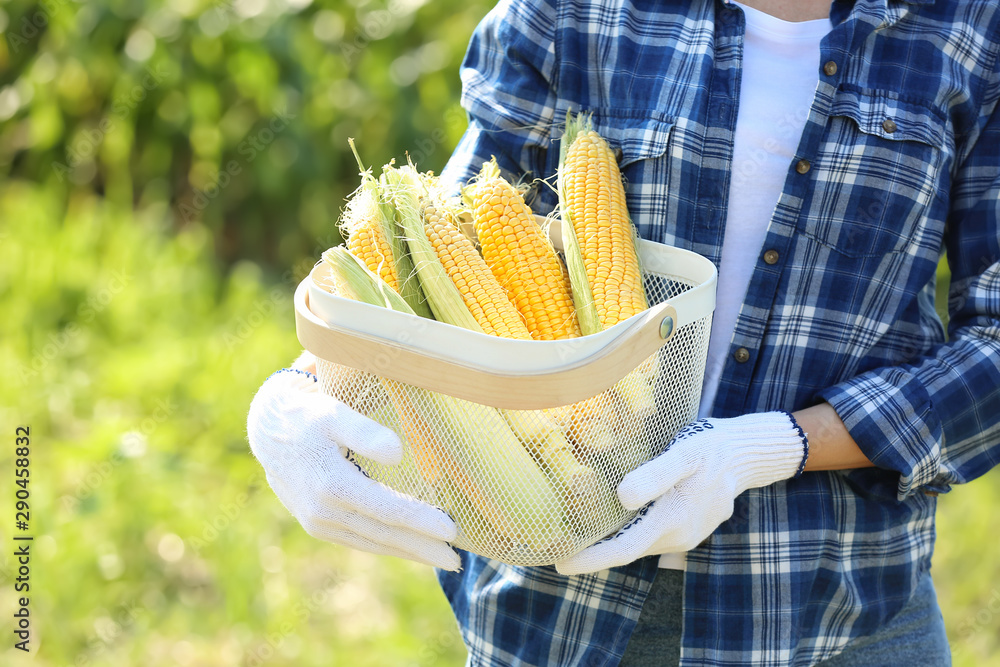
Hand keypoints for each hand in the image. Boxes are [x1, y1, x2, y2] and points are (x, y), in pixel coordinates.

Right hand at [247, 366, 459, 569]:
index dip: (421, 522)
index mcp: (331, 484)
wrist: (268, 432)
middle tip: (457, 560)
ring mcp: (319, 523)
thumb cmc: (308, 416)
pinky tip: (408, 549)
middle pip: (384, 535)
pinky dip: (387, 547)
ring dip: (409, 553)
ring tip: (442, 559)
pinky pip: (359, 541)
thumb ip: (365, 431)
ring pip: (373, 543)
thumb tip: (397, 454)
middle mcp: (324, 511)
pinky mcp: (318, 526)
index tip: (452, 531)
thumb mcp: (334, 412)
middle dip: (423, 549)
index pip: (388, 510)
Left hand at [555, 412, 807, 574]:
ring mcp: (684, 535)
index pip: (624, 550)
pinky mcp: (686, 528)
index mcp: (673, 519)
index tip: (561, 564)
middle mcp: (678, 535)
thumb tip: (622, 497)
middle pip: (627, 550)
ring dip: (610, 542)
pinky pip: (650, 536)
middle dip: (594, 551)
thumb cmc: (711, 448)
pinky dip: (627, 532)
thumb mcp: (685, 453)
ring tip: (576, 534)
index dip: (592, 559)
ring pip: (638, 543)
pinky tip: (610, 520)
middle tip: (557, 545)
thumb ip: (655, 475)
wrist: (745, 454)